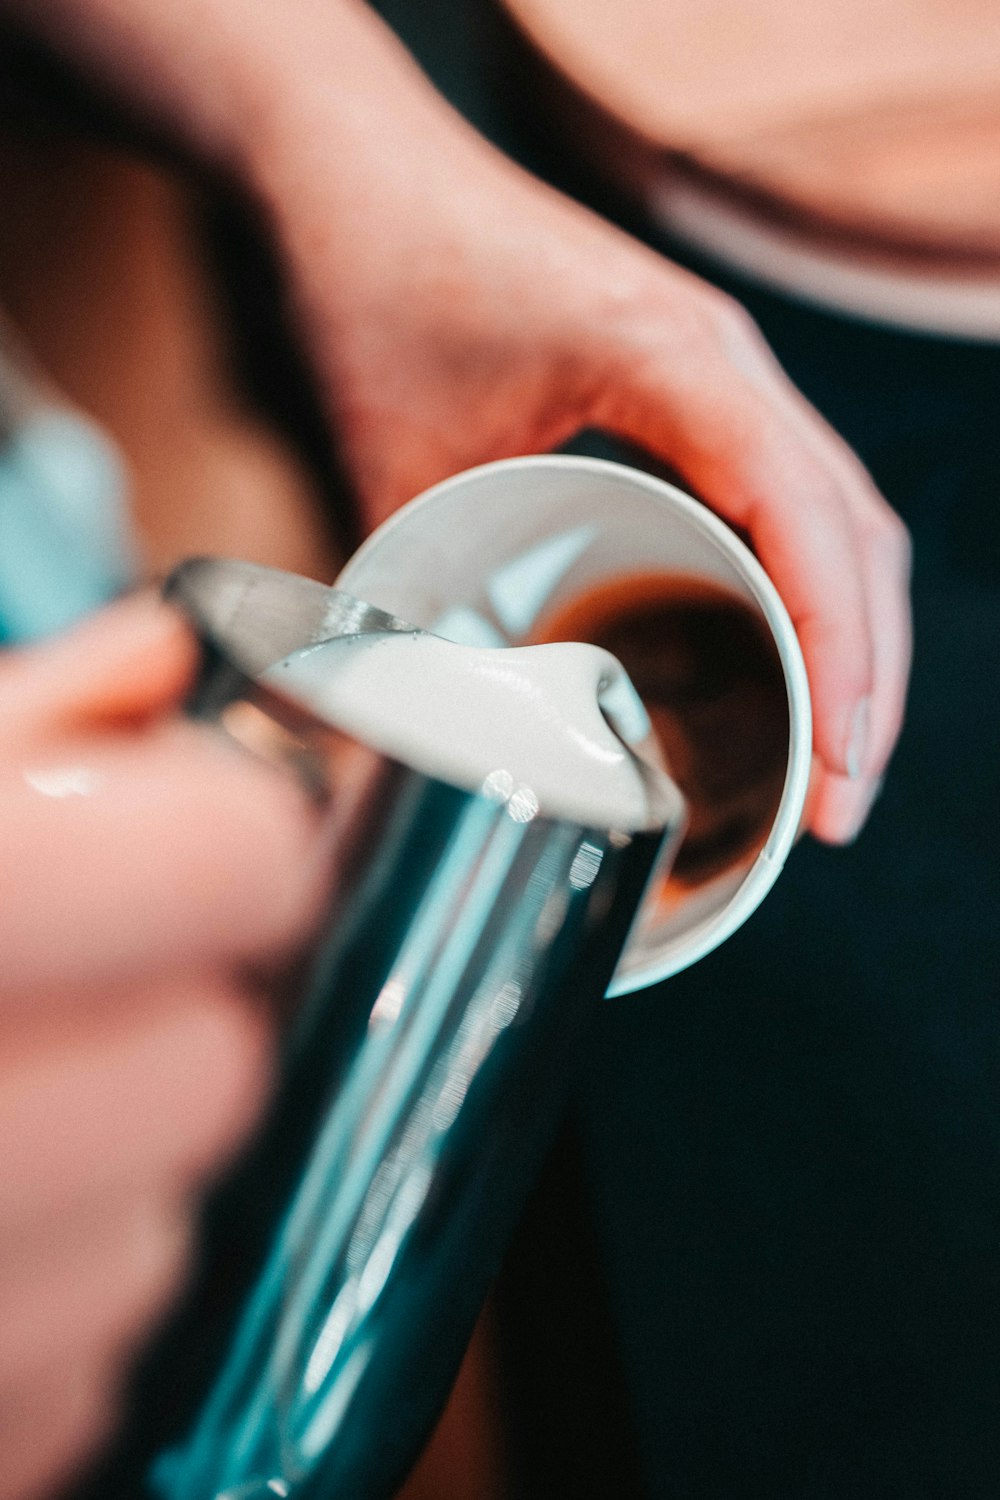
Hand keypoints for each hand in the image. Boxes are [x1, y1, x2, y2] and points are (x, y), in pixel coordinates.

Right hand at [0, 595, 321, 1499]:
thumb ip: (23, 719)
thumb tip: (185, 656)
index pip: (231, 861)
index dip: (242, 840)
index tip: (224, 836)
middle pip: (216, 1078)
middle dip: (196, 1022)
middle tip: (104, 995)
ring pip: (161, 1259)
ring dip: (133, 1187)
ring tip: (11, 1128)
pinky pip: (83, 1392)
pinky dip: (65, 1317)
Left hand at [245, 12, 910, 844]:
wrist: (360, 175)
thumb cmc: (378, 285)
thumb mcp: (390, 460)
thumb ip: (408, 602)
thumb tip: (420, 736)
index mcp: (665, 359)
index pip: (799, 506)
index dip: (836, 641)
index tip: (837, 753)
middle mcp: (721, 357)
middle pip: (852, 523)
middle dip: (866, 670)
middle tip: (842, 795)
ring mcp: (718, 368)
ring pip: (841, 510)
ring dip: (855, 633)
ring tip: (837, 752)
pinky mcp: (697, 386)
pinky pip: (792, 491)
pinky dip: (812, 583)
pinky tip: (794, 656)